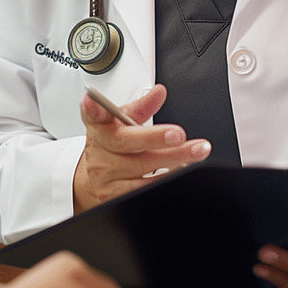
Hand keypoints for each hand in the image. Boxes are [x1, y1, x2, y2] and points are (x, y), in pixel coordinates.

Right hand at [72, 84, 211, 212]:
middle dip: (155, 138)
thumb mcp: (124, 120)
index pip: (93, 114)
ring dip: (171, 162)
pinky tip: (180, 172)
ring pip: (140, 170)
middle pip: (126, 143)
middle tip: (179, 135)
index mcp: (100, 125)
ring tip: (195, 152)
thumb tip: (159, 92)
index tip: (92, 100)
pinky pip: (142, 191)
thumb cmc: (114, 141)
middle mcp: (99, 149)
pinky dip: (164, 181)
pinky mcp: (112, 195)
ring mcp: (104, 175)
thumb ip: (142, 106)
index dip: (92, 108)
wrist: (98, 172)